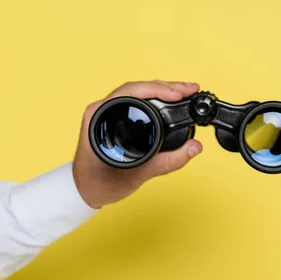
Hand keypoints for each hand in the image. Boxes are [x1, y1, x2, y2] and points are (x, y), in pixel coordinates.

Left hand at [72, 80, 202, 208]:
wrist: (85, 192)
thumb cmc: (100, 183)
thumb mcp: (137, 174)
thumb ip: (168, 162)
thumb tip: (194, 148)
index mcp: (98, 116)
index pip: (131, 91)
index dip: (157, 89)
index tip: (177, 94)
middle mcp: (102, 110)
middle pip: (138, 88)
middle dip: (167, 87)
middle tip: (189, 89)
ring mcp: (109, 113)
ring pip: (140, 93)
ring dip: (164, 90)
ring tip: (185, 92)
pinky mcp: (117, 118)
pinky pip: (138, 102)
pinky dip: (157, 99)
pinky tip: (171, 100)